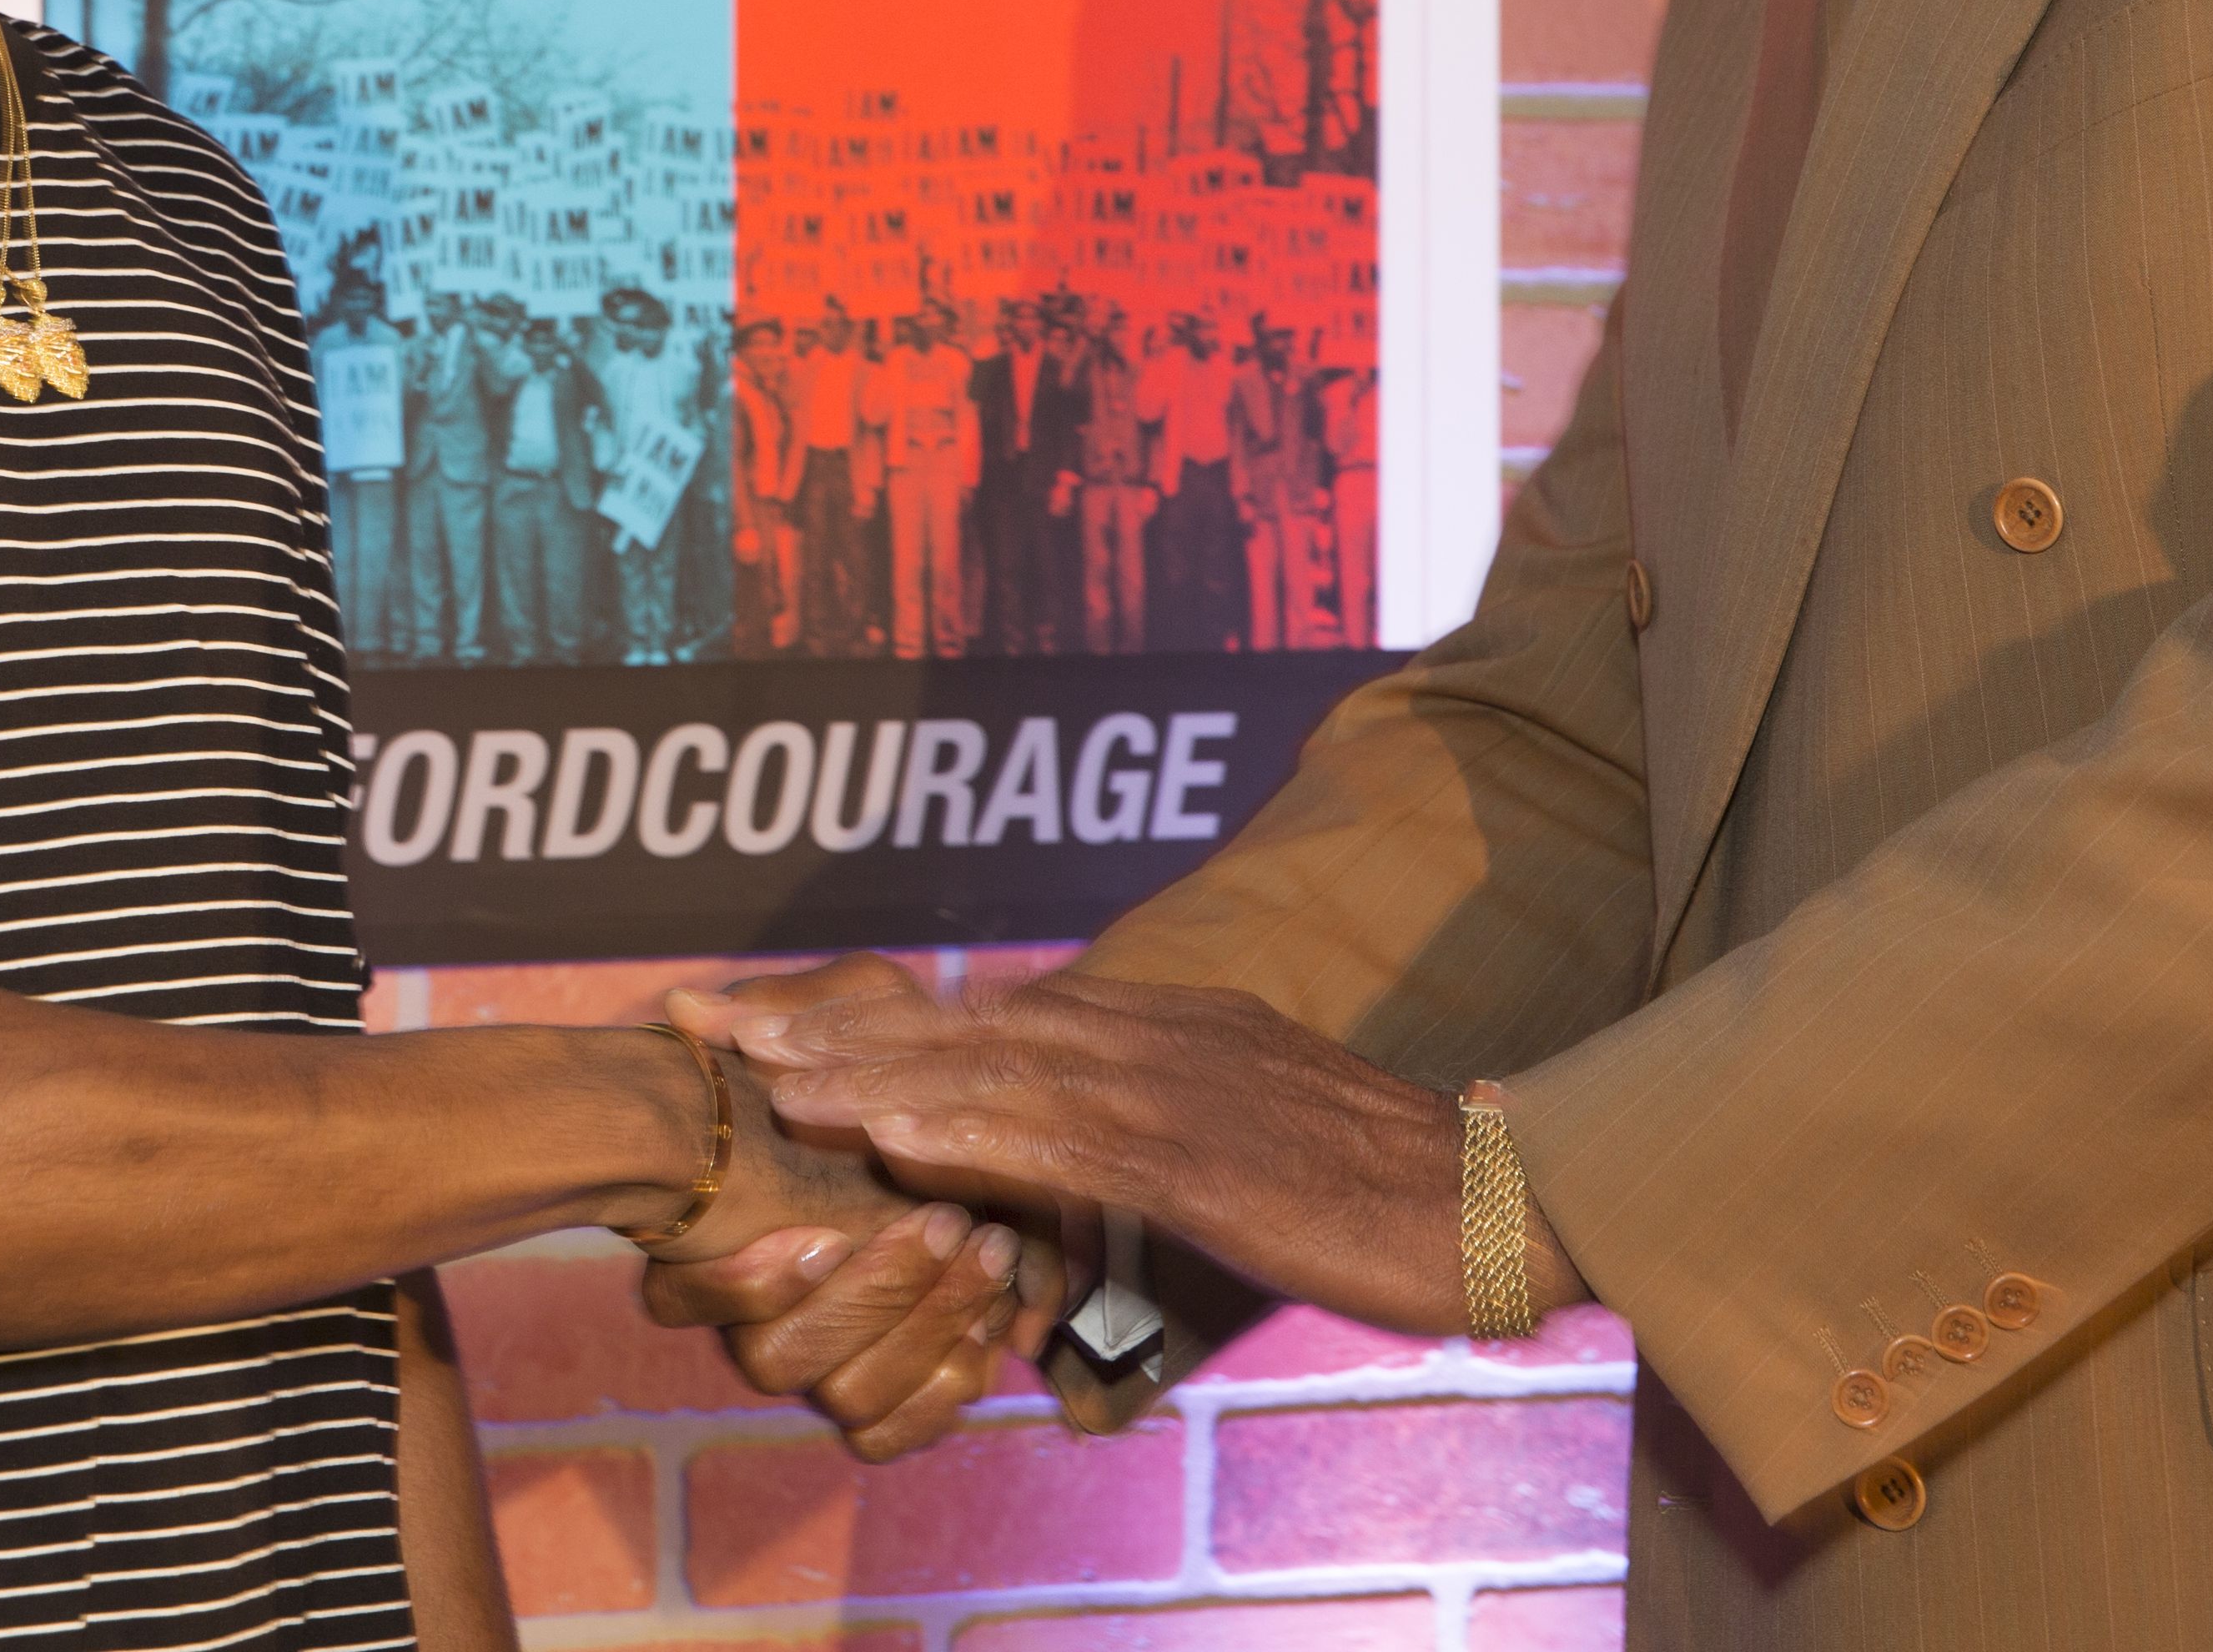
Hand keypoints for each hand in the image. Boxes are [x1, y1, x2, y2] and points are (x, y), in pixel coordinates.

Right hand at [630, 965, 1066, 1459]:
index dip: (738, 1284)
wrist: (987, 1122)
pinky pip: (892, 1433)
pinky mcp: (892, 1396)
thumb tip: (687, 1004)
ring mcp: (826, 1362)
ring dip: (921, 1329)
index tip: (822, 1232)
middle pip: (772, 1362)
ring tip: (990, 1251)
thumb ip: (787, 1014)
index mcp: (723, 1239)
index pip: (675, 1298)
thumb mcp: (862, 1011)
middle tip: (944, 1218)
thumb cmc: (902, 1062)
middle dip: (867, 1296)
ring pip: (844, 1398)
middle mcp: (763, 1315)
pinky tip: (990, 1327)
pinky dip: (941, 1389)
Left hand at [710, 971, 1581, 1338]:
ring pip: (999, 1071)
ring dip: (876, 1071)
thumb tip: (1057, 1158)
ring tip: (771, 1076)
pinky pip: (1072, 1140)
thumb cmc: (1375, 1184)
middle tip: (712, 1024)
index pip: (985, 1017)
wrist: (1500, 1194)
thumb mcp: (1239, 1142)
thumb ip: (1148, 1132)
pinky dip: (978, 1133)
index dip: (869, 1018)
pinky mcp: (1207, 1154)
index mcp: (1161, 1027)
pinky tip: (902, 1135)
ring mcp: (1180, 1087)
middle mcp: (1157, 1033)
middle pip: (965, 1025)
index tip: (763, 1022)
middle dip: (834, 1025)